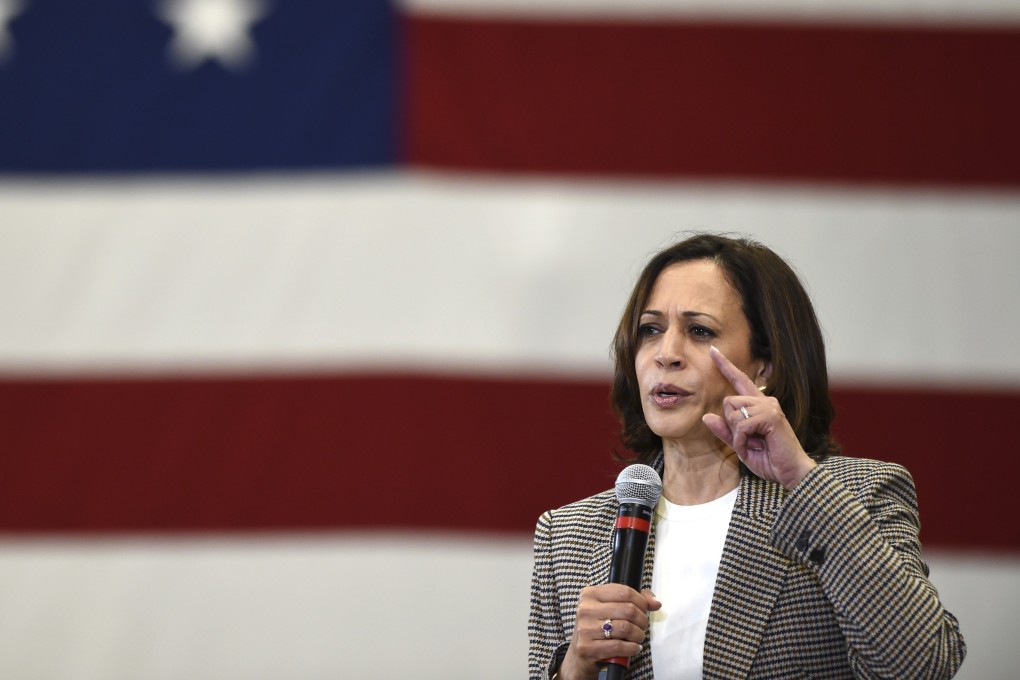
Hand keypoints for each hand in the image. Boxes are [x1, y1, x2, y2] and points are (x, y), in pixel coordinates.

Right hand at [559, 584, 660, 679]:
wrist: (580, 654)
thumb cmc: (598, 627)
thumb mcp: (610, 608)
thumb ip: (633, 600)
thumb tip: (655, 603)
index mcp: (590, 594)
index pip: (624, 591)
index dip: (641, 601)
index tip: (645, 609)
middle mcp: (585, 609)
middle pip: (628, 609)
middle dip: (642, 619)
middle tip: (642, 626)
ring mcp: (585, 629)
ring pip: (625, 628)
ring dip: (638, 635)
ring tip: (638, 637)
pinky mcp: (587, 648)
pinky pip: (619, 646)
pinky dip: (632, 648)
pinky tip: (634, 648)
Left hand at [701, 346, 815, 489]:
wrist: (791, 473)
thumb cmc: (769, 460)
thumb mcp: (741, 445)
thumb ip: (725, 431)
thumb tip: (706, 416)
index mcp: (758, 405)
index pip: (739, 380)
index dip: (725, 366)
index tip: (713, 351)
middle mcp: (765, 401)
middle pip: (728, 401)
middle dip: (731, 425)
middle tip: (748, 441)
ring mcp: (769, 406)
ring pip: (733, 413)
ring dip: (738, 435)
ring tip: (754, 445)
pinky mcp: (771, 416)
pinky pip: (741, 425)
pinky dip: (742, 441)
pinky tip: (755, 447)